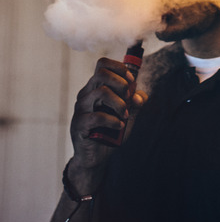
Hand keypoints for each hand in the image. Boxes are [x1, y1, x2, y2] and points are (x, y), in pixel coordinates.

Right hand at [67, 58, 147, 194]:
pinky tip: (119, 126)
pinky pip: (96, 116)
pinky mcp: (79, 125)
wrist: (97, 156)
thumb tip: (139, 95)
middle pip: (101, 73)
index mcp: (96, 88)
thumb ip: (135, 102)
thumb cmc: (110, 131)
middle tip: (128, 97)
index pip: (102, 65)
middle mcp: (86, 95)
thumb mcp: (127, 114)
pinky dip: (113, 120)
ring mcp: (81, 109)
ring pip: (100, 92)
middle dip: (121, 83)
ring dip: (119, 103)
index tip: (132, 81)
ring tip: (125, 115)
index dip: (120, 68)